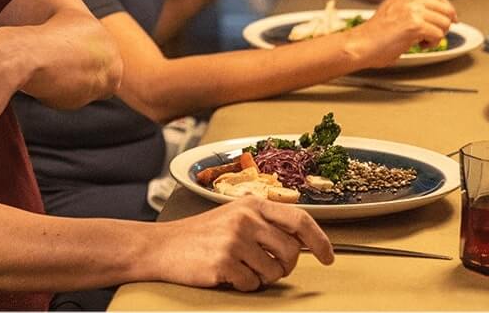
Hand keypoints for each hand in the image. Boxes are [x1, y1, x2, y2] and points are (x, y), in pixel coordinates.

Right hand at [156, 197, 333, 290]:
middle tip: (267, 267)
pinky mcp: (224, 262)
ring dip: (262, 277)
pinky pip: (253, 284)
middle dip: (284, 266)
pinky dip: (243, 285)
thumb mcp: (234, 216)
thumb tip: (304, 240)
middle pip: (291, 252)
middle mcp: (245, 219)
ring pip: (275, 272)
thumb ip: (266, 223)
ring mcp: (235, 240)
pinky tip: (227, 274)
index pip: (300, 220)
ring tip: (241, 268)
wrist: (161, 246)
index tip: (328, 256)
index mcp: (251, 204)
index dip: (320, 240)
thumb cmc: (199, 234)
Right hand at [351, 0, 456, 66]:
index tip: (450, 20)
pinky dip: (431, 44)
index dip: (447, 11)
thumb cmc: (377, 33)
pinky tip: (418, 45)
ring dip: (437, 35)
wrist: (362, 44)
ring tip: (421, 40)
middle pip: (446, 9)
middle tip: (433, 34)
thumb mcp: (398, 9)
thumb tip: (444, 14)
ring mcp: (413, 9)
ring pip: (445, 23)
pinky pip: (438, 35)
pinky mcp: (415, 25)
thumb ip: (417, 7)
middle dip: (444, 24)